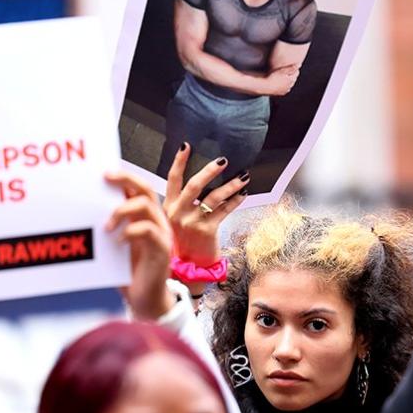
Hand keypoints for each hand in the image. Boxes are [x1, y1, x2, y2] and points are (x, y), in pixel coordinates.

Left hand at [105, 172, 175, 320]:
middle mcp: (155, 220)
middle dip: (125, 179)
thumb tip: (81, 211)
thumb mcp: (112, 246)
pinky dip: (130, 232)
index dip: (122, 176)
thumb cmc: (126, 274)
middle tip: (105, 178)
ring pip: (146, 206)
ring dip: (123, 210)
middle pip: (144, 188)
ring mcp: (161, 233)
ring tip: (107, 225)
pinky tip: (117, 241)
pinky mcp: (162, 249)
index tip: (101, 171)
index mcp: (143, 217)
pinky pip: (149, 231)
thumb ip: (105, 228)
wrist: (144, 301)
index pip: (136, 188)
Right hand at [163, 143, 248, 268]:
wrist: (189, 266)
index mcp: (168, 207)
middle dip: (209, 170)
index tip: (186, 145)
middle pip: (194, 185)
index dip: (179, 162)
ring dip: (230, 185)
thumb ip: (182, 201)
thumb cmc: (184, 240)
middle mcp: (178, 213)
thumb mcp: (176, 219)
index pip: (172, 180)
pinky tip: (243, 193)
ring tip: (243, 176)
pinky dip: (235, 200)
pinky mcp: (207, 231)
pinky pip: (225, 210)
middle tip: (223, 160)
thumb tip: (202, 178)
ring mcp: (192, 223)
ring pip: (213, 197)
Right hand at [264, 64, 299, 95]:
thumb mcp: (282, 71)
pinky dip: (284, 86)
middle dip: (292, 75)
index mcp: (291, 80)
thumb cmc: (273, 77)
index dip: (294, 69)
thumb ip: (292, 67)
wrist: (265, 87)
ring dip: (288, 81)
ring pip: (289, 84)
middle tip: (287, 71)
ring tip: (283, 77)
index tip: (291, 66)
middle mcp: (290, 86)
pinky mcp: (281, 93)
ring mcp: (286, 90)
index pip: (296, 73)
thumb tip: (300, 64)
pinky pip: (285, 89)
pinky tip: (280, 83)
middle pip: (293, 79)